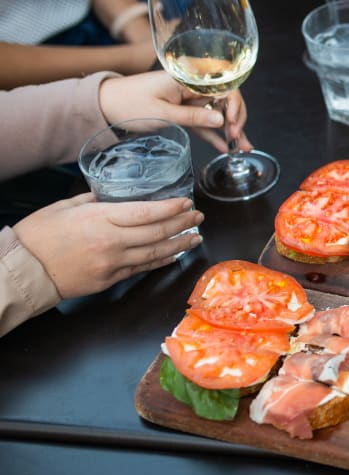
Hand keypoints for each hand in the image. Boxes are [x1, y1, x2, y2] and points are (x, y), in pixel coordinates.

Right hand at [12, 193, 204, 298]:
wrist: (24, 269)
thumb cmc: (39, 234)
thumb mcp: (67, 206)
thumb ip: (96, 199)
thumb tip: (118, 195)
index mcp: (100, 219)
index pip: (146, 212)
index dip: (171, 209)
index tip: (186, 203)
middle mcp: (111, 242)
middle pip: (157, 233)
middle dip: (182, 224)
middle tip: (198, 217)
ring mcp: (112, 263)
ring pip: (155, 254)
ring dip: (179, 244)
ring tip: (195, 237)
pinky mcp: (110, 279)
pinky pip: (142, 269)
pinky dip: (161, 261)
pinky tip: (174, 255)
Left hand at [98, 71, 251, 153]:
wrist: (105, 105)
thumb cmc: (129, 102)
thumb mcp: (162, 112)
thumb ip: (193, 117)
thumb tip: (221, 120)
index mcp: (188, 78)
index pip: (223, 86)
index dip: (234, 104)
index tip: (232, 122)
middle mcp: (193, 87)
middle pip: (225, 100)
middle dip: (236, 119)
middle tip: (237, 137)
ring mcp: (189, 100)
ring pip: (218, 114)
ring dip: (231, 130)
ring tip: (243, 148)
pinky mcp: (184, 113)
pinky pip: (205, 124)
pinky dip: (215, 135)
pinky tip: (226, 147)